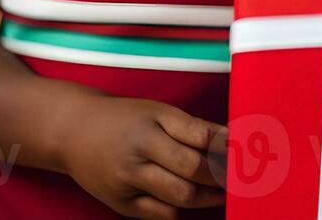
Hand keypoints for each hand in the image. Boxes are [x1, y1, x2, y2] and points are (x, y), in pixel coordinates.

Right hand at [58, 93, 227, 218]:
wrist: (76, 132)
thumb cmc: (125, 118)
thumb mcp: (158, 112)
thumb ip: (194, 126)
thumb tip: (231, 137)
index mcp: (151, 122)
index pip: (198, 137)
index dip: (225, 147)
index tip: (245, 151)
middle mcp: (139, 152)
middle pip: (191, 169)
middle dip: (220, 175)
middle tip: (242, 177)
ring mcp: (128, 181)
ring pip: (179, 196)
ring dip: (208, 197)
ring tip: (226, 193)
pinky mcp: (122, 205)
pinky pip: (161, 214)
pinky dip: (182, 209)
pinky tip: (198, 201)